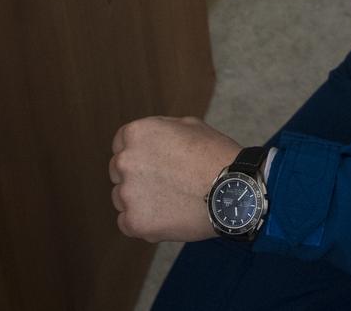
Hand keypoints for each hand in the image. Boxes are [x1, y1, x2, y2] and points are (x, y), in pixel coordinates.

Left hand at [108, 116, 240, 242]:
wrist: (232, 190)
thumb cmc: (215, 156)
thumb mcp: (187, 125)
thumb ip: (160, 131)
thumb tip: (151, 141)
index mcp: (135, 133)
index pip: (121, 145)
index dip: (138, 155)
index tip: (152, 165)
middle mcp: (125, 161)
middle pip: (118, 172)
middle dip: (136, 177)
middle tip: (163, 185)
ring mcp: (128, 193)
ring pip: (121, 199)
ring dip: (139, 201)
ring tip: (170, 203)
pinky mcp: (135, 222)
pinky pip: (127, 224)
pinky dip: (143, 224)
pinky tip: (166, 218)